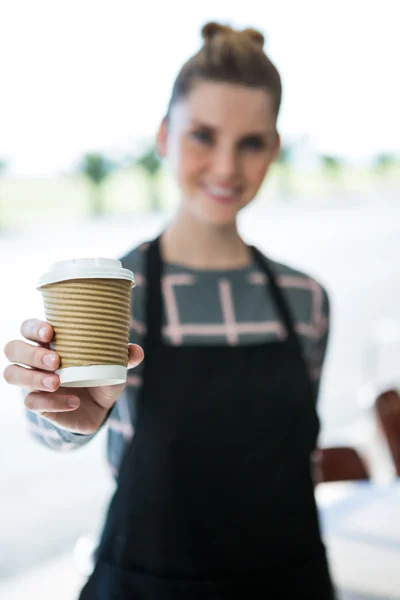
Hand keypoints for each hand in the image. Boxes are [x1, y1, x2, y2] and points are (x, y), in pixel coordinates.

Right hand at [3, 319, 143, 433]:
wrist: (100, 407)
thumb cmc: (101, 374)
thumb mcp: (114, 364)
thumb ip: (125, 356)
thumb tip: (135, 350)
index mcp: (50, 342)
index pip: (28, 328)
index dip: (33, 328)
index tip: (50, 333)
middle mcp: (35, 360)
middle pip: (13, 349)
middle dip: (31, 354)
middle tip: (55, 361)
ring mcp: (33, 382)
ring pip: (12, 374)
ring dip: (32, 378)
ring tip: (57, 382)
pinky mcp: (38, 404)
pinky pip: (32, 402)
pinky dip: (53, 403)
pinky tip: (74, 401)